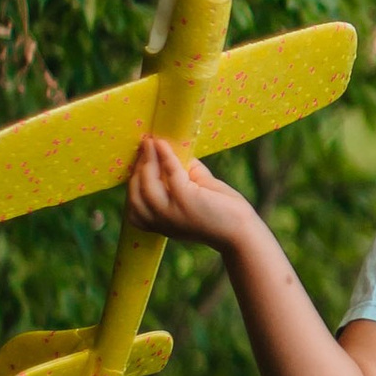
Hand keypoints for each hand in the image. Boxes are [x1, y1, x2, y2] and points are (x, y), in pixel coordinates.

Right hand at [126, 134, 256, 251]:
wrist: (241, 232)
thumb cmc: (221, 213)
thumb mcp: (194, 194)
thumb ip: (183, 176)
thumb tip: (175, 151)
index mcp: (159, 224)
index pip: (134, 205)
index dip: (133, 180)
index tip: (139, 160)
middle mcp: (160, 221)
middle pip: (136, 191)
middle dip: (138, 166)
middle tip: (145, 146)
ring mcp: (170, 211)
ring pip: (147, 182)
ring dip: (148, 159)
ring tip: (152, 143)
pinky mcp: (185, 200)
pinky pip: (170, 172)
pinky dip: (165, 155)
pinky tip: (162, 144)